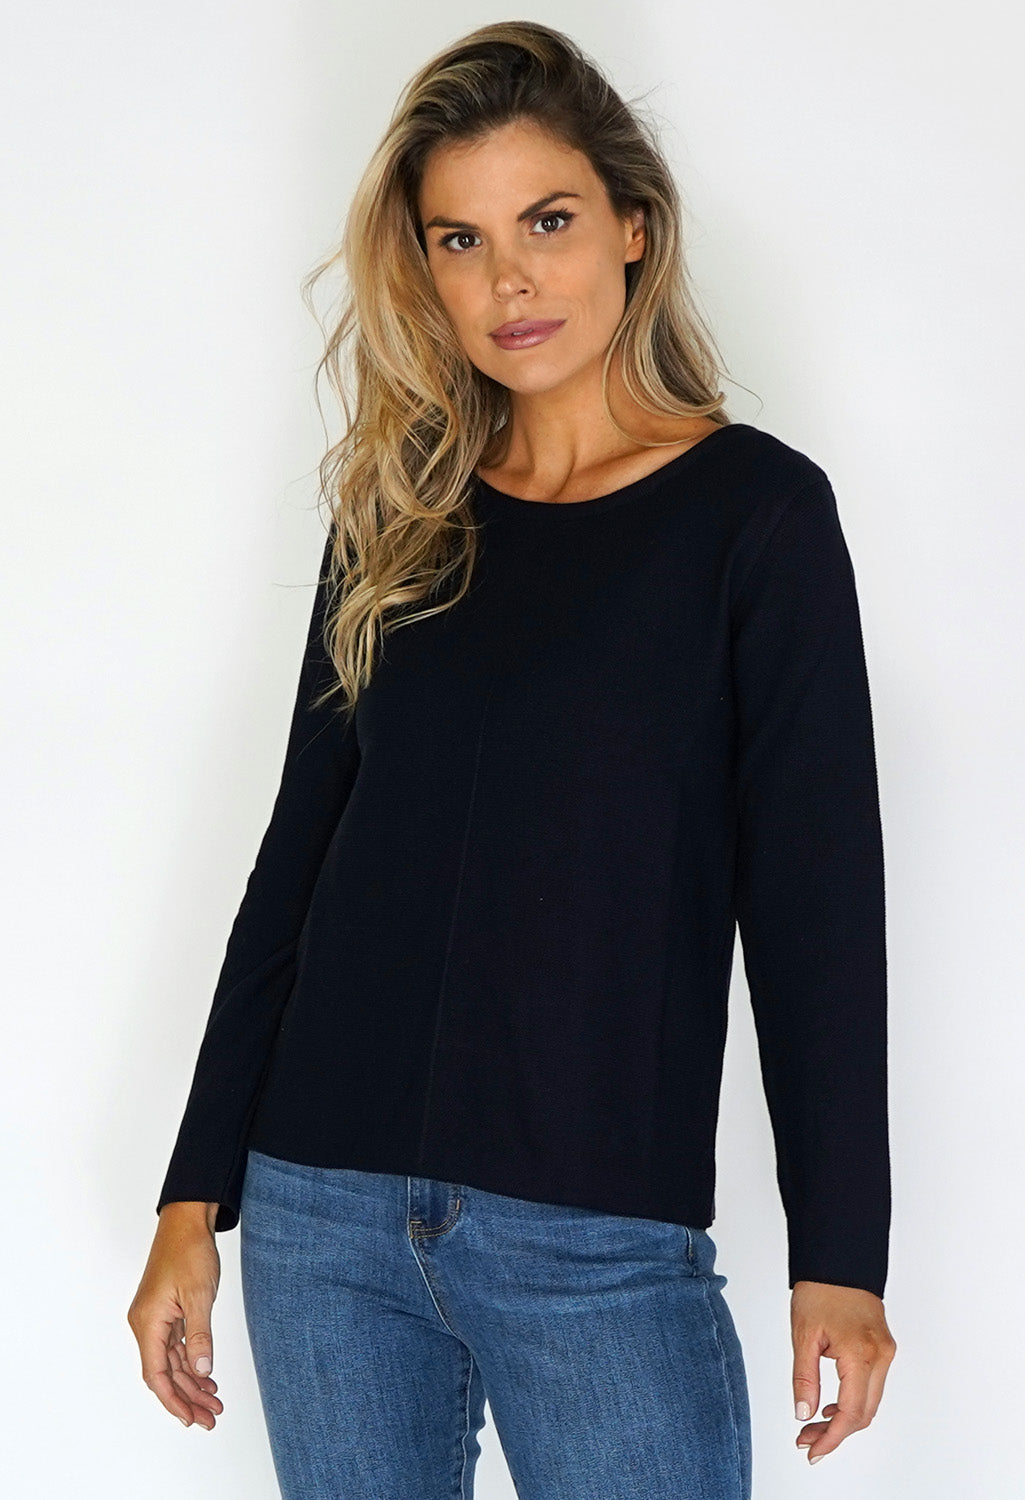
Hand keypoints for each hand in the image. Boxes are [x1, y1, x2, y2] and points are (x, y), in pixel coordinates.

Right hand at [127, 1203, 224, 1429]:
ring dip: (191, 1383)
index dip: (173, 1400)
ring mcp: (156, 1319)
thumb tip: (202, 1372)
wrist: (187, 1220)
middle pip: (164, 1373)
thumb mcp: (199, 1295)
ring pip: (172, 1362)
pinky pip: (177, 1347)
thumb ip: (200, 1336)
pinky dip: (192, 1363)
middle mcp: (147, 1324)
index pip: (156, 1375)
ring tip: (214, 1402)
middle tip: (211, 1418)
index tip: (191, 1419)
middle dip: (187, 1397)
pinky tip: (207, 1377)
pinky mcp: (167, 1312)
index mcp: (147, 1323)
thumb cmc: (189, 1251)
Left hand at [790, 1281, 895, 1463]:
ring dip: (844, 1420)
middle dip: (836, 1433)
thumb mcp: (803, 1335)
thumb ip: (804, 1378)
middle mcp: (881, 1356)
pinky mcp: (883, 1348)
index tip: (812, 1450)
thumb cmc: (820, 1290)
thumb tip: (803, 1415)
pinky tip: (830, 1407)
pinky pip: (872, 1386)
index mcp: (861, 1354)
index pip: (851, 1412)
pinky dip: (853, 1401)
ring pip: (870, 1402)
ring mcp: (886, 1353)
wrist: (838, 1260)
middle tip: (806, 1440)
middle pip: (864, 1413)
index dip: (832, 1438)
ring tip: (812, 1426)